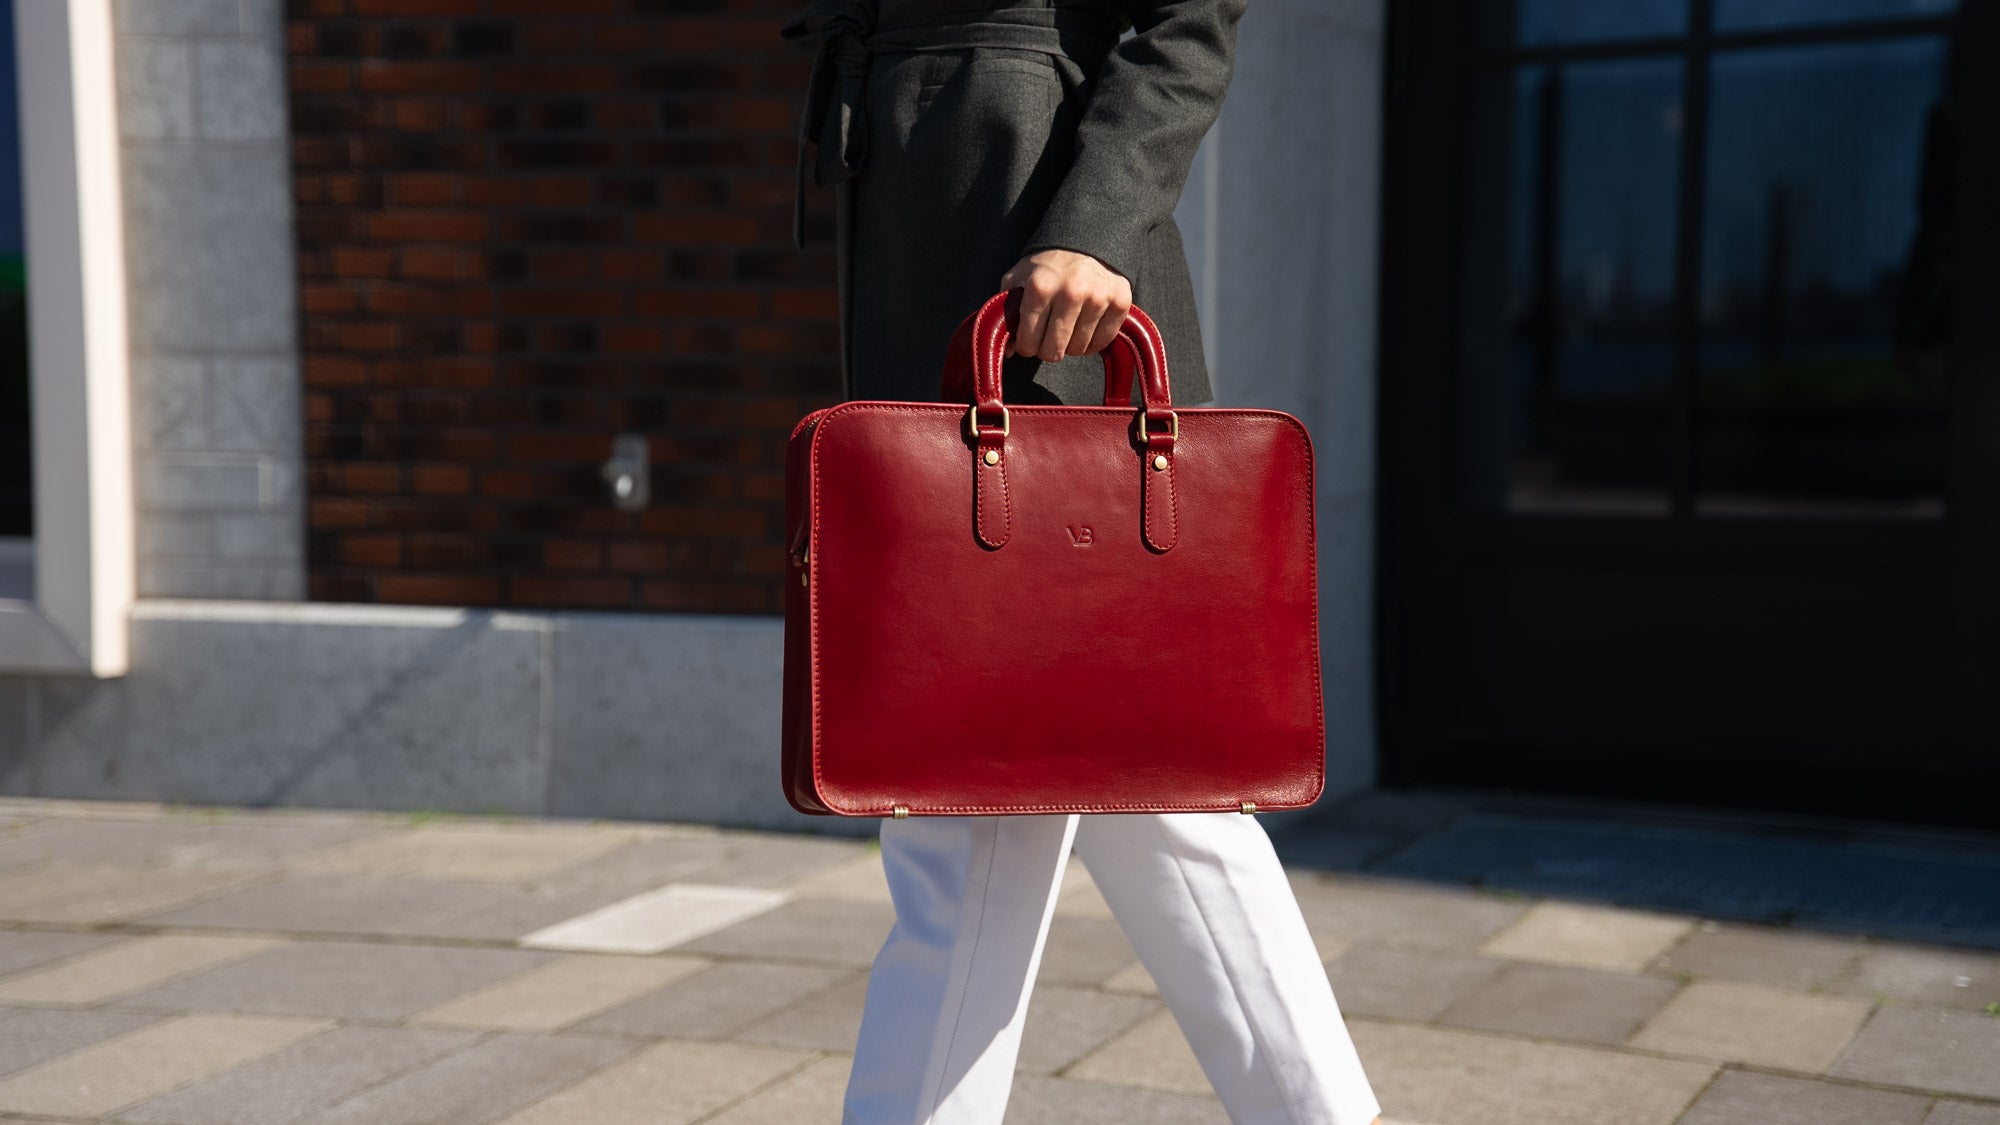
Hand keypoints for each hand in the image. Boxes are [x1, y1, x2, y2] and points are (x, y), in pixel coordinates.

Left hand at [998, 248, 1132, 362]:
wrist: (1087, 240)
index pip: (1029, 341)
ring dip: (1070, 345)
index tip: (1030, 339)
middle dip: (1046, 349)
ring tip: (1067, 329)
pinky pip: (1102, 342)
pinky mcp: (1119, 302)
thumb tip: (1010, 350)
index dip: (1026, 346)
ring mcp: (1097, 298)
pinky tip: (1084, 329)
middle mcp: (1070, 292)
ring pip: (1077, 349)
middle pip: (1053, 350)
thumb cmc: (1049, 264)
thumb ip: (1008, 311)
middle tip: (1048, 338)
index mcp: (1040, 287)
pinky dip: (1091, 342)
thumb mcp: (1020, 277)